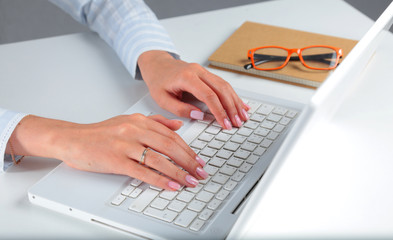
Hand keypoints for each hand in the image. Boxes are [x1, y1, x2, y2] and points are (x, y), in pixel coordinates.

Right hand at [7, 114, 207, 190]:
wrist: (72, 139)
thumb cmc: (100, 133)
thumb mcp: (128, 120)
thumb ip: (154, 121)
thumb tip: (178, 125)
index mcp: (139, 120)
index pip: (171, 135)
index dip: (188, 149)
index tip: (198, 160)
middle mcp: (134, 130)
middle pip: (169, 146)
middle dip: (189, 161)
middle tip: (200, 172)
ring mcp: (125, 145)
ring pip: (159, 159)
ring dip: (178, 172)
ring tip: (190, 181)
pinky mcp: (116, 160)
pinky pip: (142, 171)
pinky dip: (159, 180)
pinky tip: (170, 186)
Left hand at [138, 50, 249, 128]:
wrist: (157, 64)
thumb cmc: (158, 81)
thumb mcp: (162, 99)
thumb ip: (180, 109)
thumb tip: (200, 115)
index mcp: (187, 77)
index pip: (209, 95)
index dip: (219, 111)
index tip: (225, 123)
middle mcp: (198, 71)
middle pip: (221, 89)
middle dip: (232, 107)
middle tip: (238, 122)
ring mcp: (203, 71)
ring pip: (225, 86)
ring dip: (235, 101)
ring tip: (243, 116)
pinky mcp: (206, 74)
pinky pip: (223, 84)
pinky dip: (232, 95)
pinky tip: (240, 104)